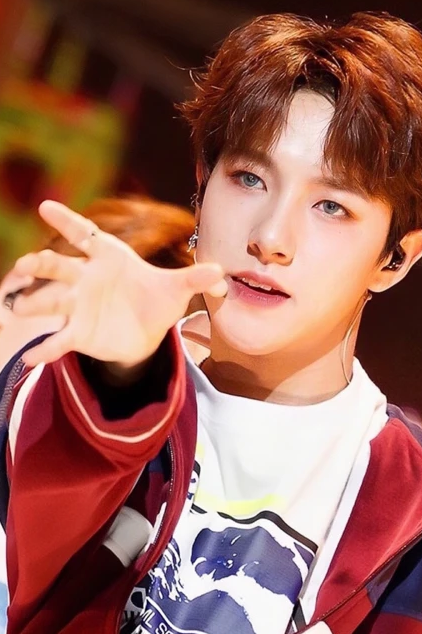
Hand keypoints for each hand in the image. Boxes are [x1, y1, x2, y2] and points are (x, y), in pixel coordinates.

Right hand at [8, 201, 226, 367]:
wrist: (146, 332)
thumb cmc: (155, 300)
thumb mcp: (176, 289)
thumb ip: (194, 278)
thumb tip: (222, 273)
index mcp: (108, 257)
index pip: (85, 235)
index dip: (66, 221)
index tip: (45, 207)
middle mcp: (86, 277)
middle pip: (59, 266)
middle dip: (43, 263)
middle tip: (29, 263)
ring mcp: (78, 304)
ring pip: (50, 300)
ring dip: (33, 303)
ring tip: (18, 308)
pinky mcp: (78, 332)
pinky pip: (59, 339)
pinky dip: (46, 348)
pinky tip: (31, 358)